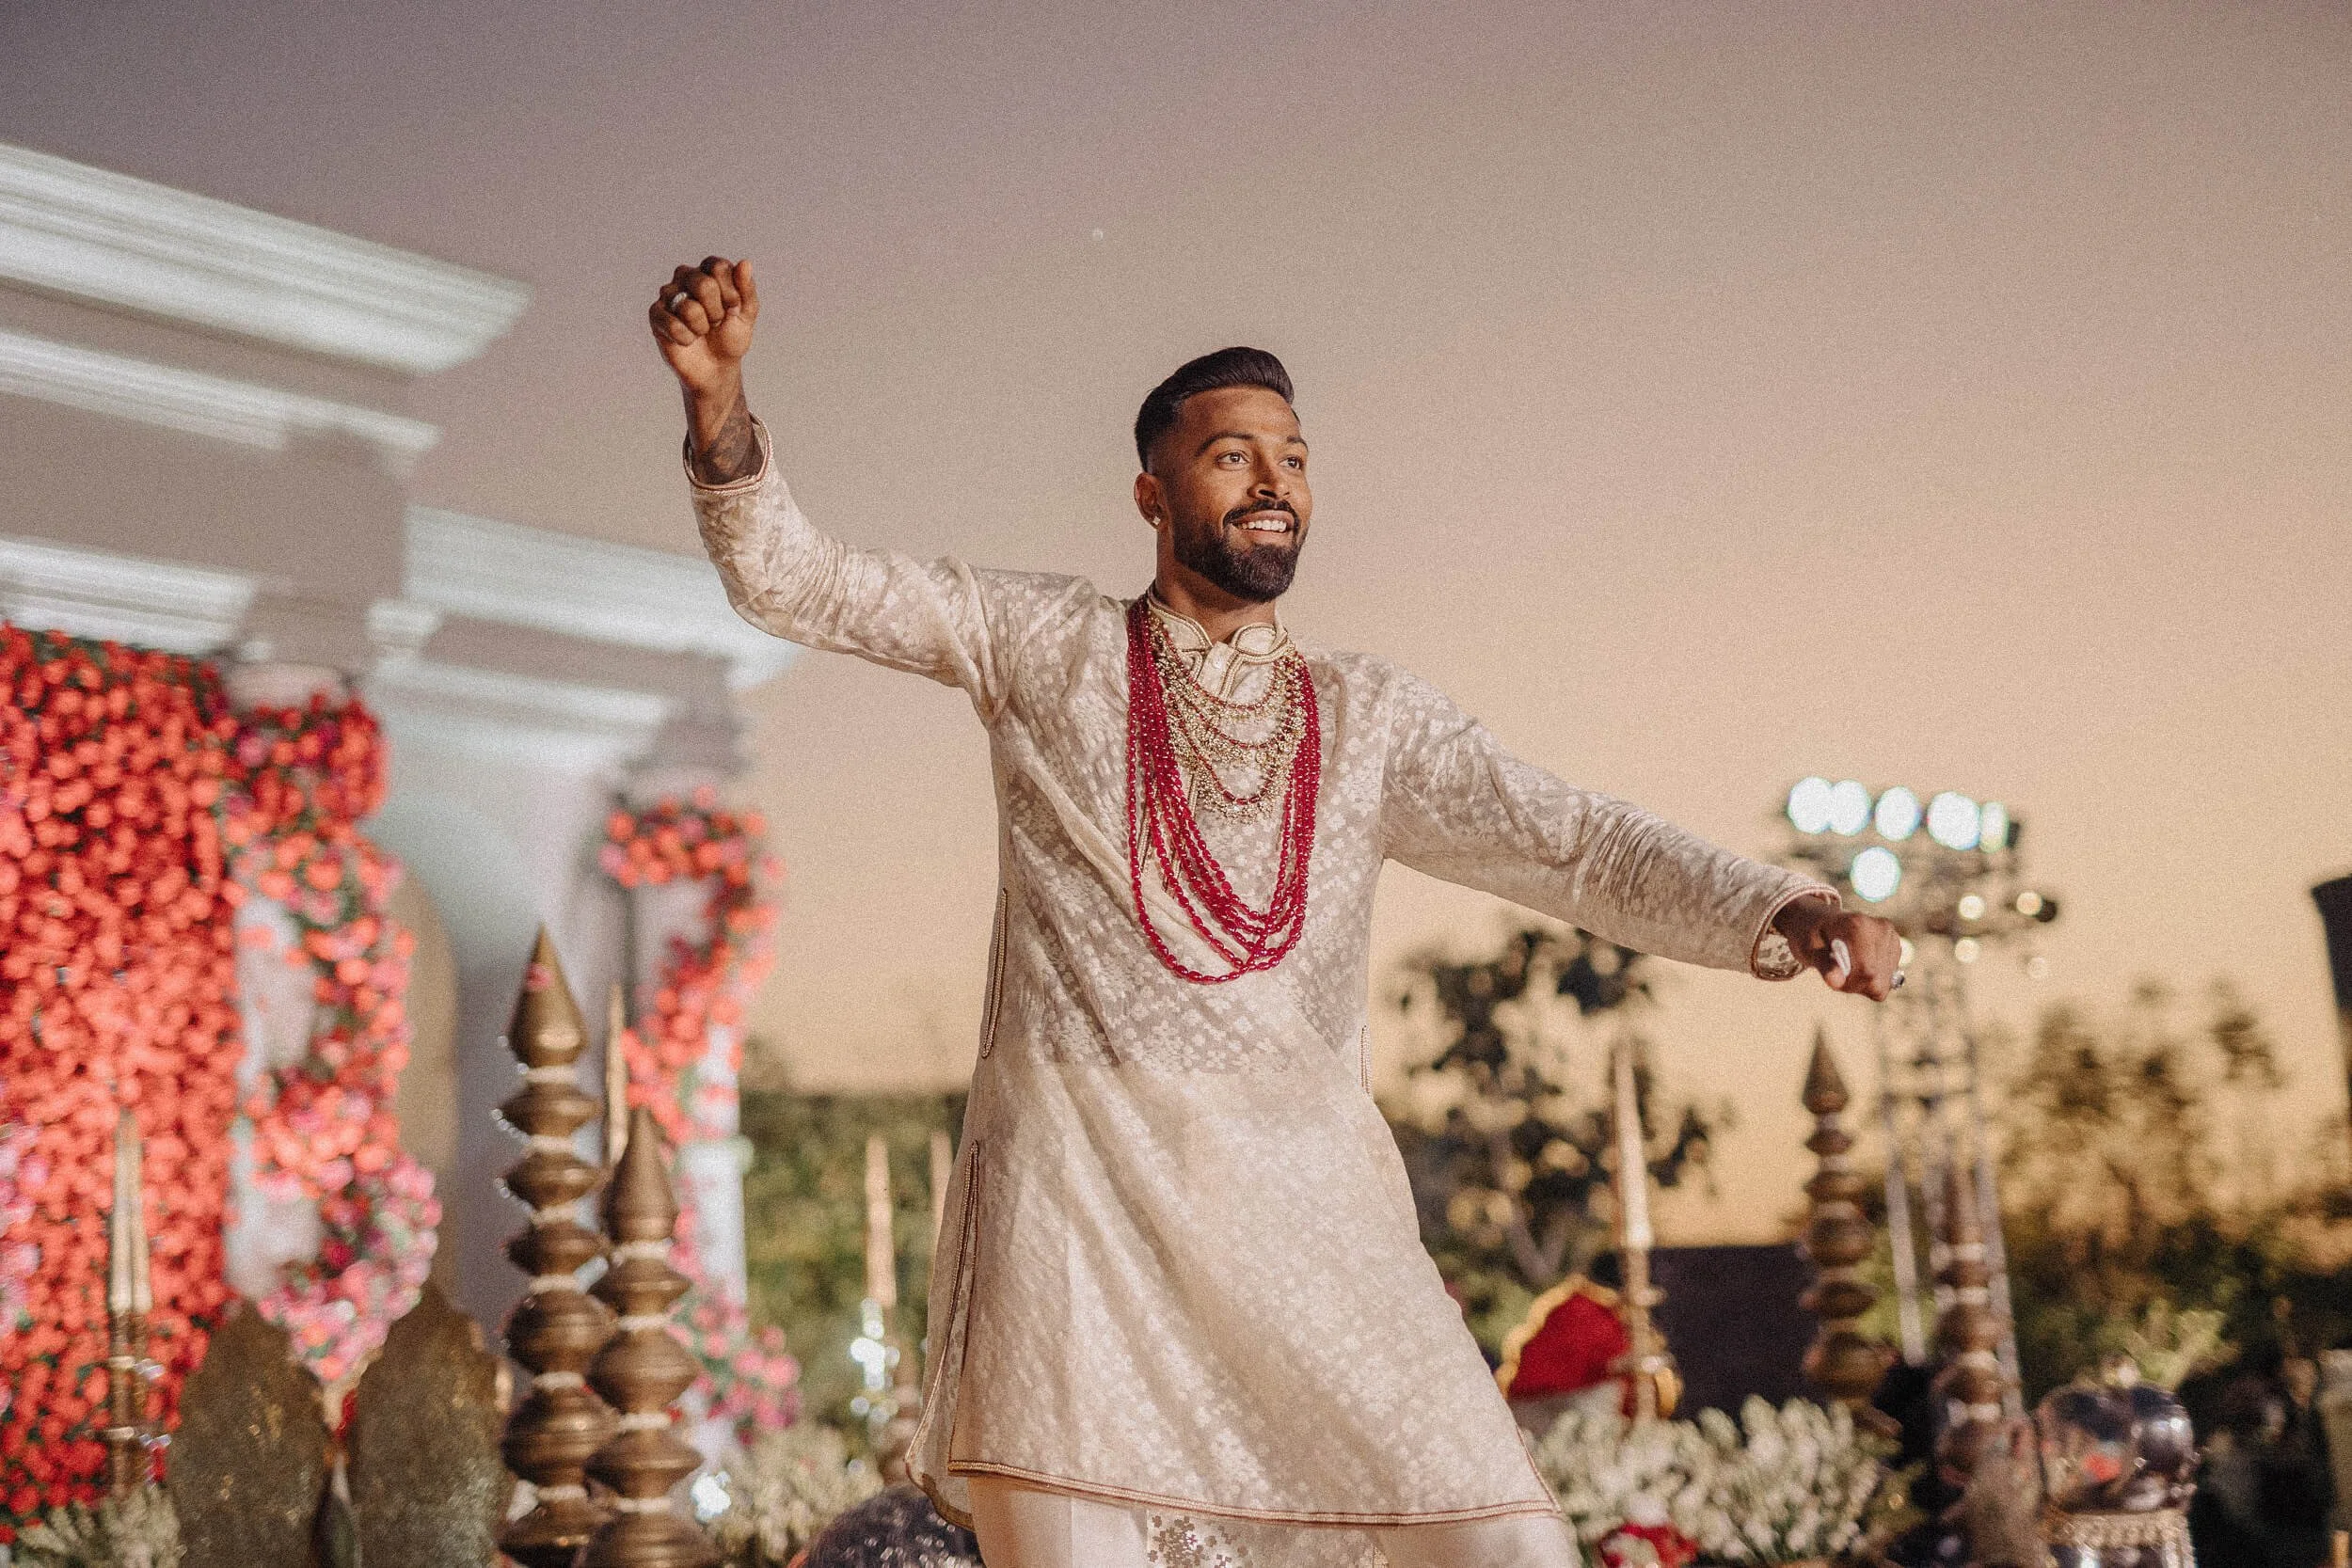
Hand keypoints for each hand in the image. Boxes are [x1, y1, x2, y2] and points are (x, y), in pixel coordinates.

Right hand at [648, 256, 759, 399]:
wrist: (717, 368)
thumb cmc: (730, 337)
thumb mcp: (747, 314)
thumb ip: (747, 288)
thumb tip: (745, 263)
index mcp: (708, 270)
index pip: (719, 267)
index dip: (731, 294)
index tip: (733, 308)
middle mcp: (685, 276)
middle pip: (705, 285)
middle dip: (717, 312)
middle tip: (715, 321)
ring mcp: (668, 294)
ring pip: (689, 307)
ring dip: (702, 327)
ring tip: (701, 331)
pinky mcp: (655, 314)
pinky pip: (672, 324)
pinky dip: (685, 338)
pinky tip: (687, 340)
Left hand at [1774, 898, 1903, 999]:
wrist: (1817, 918)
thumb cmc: (1809, 933)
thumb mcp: (1807, 948)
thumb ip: (1823, 965)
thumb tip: (1836, 983)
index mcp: (1858, 925)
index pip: (1866, 971)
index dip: (1849, 983)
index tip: (1833, 978)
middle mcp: (1880, 928)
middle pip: (1876, 979)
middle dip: (1854, 984)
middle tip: (1836, 972)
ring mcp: (1891, 936)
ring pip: (1883, 981)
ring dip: (1862, 982)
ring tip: (1845, 966)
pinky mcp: (1895, 944)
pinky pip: (1887, 978)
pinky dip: (1871, 978)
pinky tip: (1857, 965)